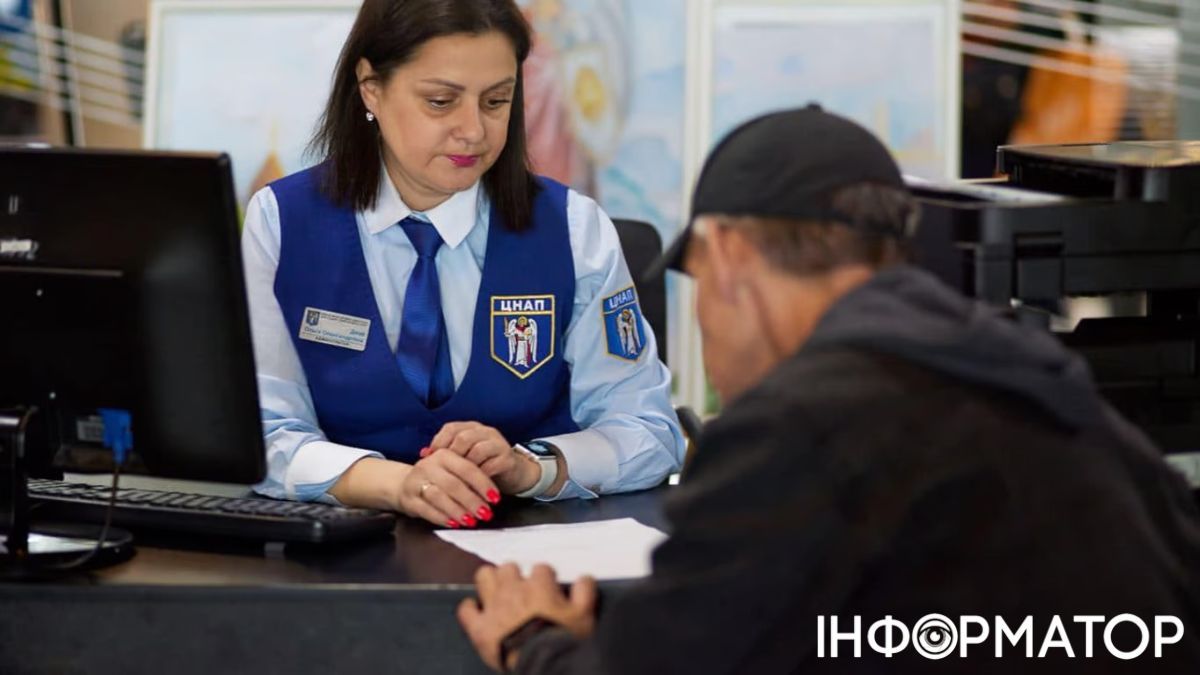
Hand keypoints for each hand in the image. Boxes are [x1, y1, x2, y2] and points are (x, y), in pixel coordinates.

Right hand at [398, 450, 500, 527]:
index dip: (483, 484)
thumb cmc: (436, 478)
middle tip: (486, 513)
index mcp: (444, 455)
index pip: (467, 468)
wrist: (402, 483)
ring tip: (471, 521)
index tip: (495, 498)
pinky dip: (442, 518)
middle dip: (472, 501)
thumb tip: (492, 495)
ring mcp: (416, 482)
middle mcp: (429, 466)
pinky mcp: (409, 499)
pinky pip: (426, 509)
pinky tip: (454, 524)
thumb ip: (469, 478)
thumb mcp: (452, 471)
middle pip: (454, 484)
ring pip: (439, 496)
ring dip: (457, 510)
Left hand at [425, 422, 539, 494]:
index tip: (428, 459)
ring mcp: (498, 444)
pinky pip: (492, 466)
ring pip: (478, 450)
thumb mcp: (465, 456)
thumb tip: (423, 454)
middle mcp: (485, 432)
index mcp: (472, 428)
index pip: (451, 428)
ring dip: (466, 468)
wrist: (516, 474)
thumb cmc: (484, 465)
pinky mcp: (508, 458)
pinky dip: (480, 478)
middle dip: (452, 457)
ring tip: (458, 482)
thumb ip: (447, 453)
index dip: (438, 443)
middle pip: (464, 438)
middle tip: (444, 473)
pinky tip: (473, 488)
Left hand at [457, 563, 597, 671]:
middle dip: (515, 575)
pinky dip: (471, 609)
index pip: (541, 569)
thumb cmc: (562, 640)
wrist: (541, 664)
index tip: (548, 589)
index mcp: (539, 586)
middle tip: (521, 589)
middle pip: (509, 567)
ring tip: (498, 592)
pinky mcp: (479, 627)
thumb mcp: (584, 616)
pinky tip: (478, 612)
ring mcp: (493, 607)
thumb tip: (584, 578)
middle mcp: (513, 590)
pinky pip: (465, 609)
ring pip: (484, 576)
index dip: (545, 578)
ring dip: (491, 582)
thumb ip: (585, 592)